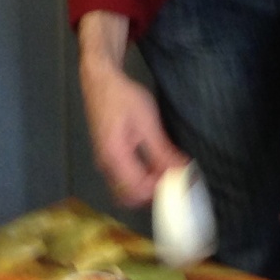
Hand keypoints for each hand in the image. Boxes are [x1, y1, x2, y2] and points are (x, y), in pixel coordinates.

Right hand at [80, 60, 184, 205]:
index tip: (178, 181)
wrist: (100, 81)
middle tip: (172, 181)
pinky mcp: (107, 159)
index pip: (138, 189)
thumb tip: (179, 171)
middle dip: (152, 194)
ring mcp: (104, 163)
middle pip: (129, 197)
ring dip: (147, 188)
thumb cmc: (122, 97)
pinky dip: (140, 180)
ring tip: (166, 173)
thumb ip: (162, 151)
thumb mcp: (147, 122)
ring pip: (125, 191)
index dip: (159, 190)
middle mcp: (105, 165)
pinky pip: (123, 180)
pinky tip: (156, 167)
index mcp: (114, 157)